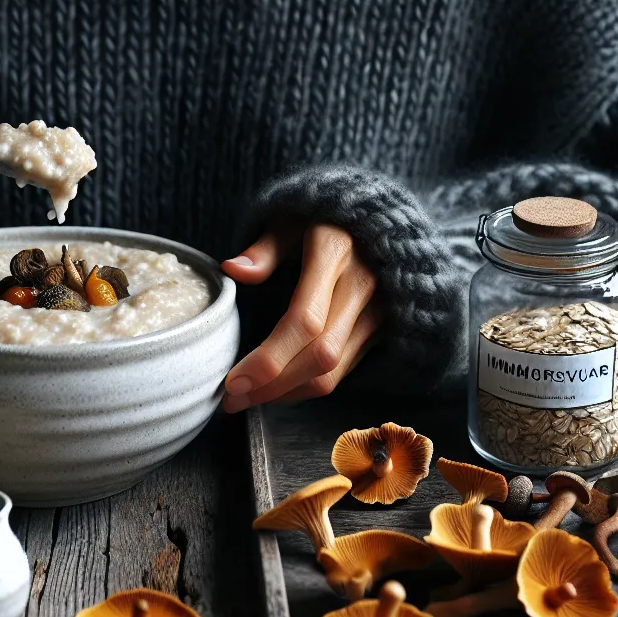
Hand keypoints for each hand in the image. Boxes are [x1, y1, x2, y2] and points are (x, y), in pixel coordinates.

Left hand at [219, 224, 382, 413]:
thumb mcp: (292, 217)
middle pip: (319, 356)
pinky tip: (278, 388)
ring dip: (289, 394)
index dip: (268, 359)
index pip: (304, 320)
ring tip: (249, 399)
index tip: (233, 381)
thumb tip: (231, 269)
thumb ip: (265, 247)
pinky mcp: (382, 328)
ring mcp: (379, 310)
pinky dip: (308, 386)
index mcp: (336, 251)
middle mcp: (363, 284)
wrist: (386, 219)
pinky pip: (344, 370)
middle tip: (232, 400)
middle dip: (273, 387)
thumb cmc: (325, 216)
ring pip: (334, 371)